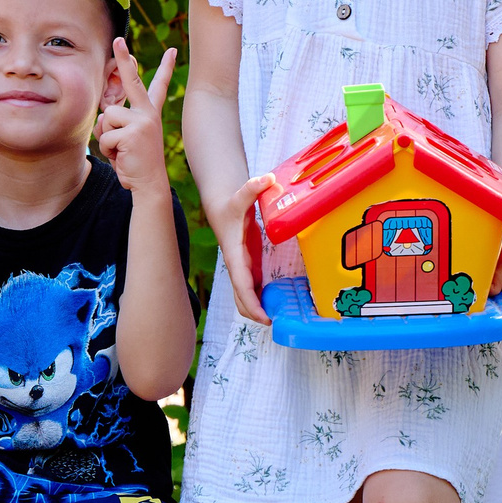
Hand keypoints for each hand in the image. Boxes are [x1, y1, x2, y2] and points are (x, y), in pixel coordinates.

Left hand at [95, 39, 176, 198]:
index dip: (165, 67)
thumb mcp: (127, 138)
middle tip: (118, 39)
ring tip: (121, 150)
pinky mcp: (133, 133)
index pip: (158, 86)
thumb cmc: (135, 163)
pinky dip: (108, 150)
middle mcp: (148, 113)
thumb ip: (117, 122)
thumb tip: (104, 112)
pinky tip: (122, 156)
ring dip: (106, 138)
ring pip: (107, 118)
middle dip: (124, 58)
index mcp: (150, 113)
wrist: (148, 185)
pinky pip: (106, 135)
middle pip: (133, 81)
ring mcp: (142, 122)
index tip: (172, 50)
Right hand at [204, 173, 274, 324]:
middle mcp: (238, 265)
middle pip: (242, 298)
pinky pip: (253, 288)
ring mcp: (243, 267)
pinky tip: (276, 305)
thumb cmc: (231, 202)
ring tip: (279, 318)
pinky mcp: (249, 264)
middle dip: (255, 313)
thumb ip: (253, 187)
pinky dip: (261, 298)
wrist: (222, 203)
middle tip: (275, 324)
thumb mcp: (241, 195)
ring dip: (258, 308)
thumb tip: (266, 178)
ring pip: (246, 296)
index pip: (242, 285)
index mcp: (235, 255)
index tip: (264, 318)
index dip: (252, 303)